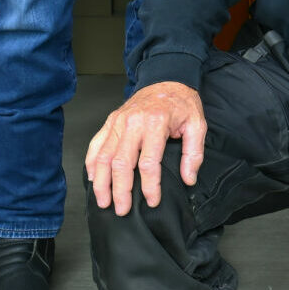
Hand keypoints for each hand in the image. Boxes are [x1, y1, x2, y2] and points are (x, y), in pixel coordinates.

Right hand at [84, 82, 205, 215]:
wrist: (167, 79)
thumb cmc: (182, 104)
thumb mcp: (197, 124)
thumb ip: (193, 152)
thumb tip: (188, 178)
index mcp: (156, 123)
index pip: (149, 162)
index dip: (150, 186)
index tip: (152, 202)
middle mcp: (133, 122)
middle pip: (121, 163)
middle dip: (120, 190)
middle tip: (122, 209)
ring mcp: (118, 121)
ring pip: (103, 156)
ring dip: (102, 182)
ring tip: (103, 202)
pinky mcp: (110, 121)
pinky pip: (95, 145)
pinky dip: (91, 164)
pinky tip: (93, 180)